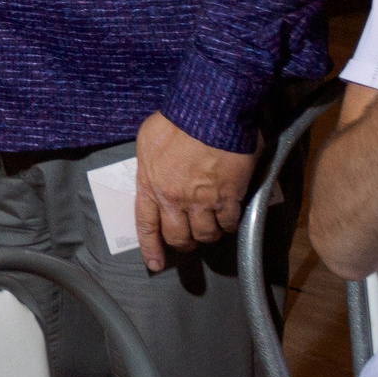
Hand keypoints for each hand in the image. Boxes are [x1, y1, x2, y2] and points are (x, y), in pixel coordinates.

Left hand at [132, 113, 257, 271]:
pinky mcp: (228, 197)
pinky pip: (229, 224)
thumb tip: (155, 172)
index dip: (151, 248)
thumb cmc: (177, 120)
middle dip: (183, 243)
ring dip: (209, 235)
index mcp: (151, 185)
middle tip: (190, 242)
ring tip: (213, 228)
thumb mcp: (148, 141)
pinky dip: (230, 225)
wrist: (210, 113)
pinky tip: (231, 219)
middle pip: (178, 236)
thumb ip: (150, 164)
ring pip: (205, 234)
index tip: (155, 264)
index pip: (146, 225)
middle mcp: (174, 199)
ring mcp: (202, 201)